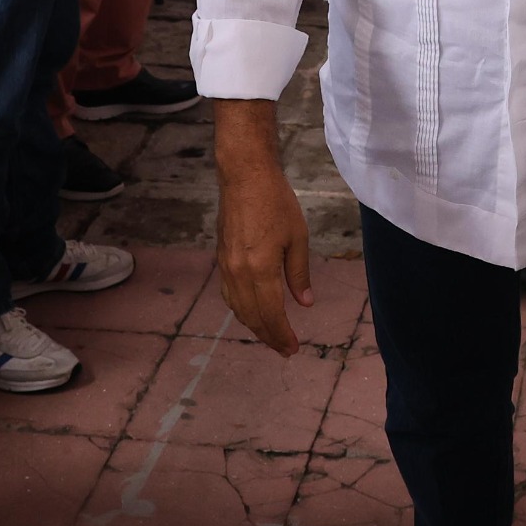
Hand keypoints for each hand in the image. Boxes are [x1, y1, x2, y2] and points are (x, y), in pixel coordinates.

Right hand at [216, 155, 312, 356]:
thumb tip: (305, 303)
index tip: (294, 348)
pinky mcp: (221, 259)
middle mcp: (239, 274)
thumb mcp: (298, 237)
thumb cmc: (277, 203)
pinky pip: (229, 295)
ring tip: (271, 335)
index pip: (271, 314)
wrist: (244, 177)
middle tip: (284, 349)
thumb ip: (299, 273)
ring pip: (238, 309)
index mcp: (260, 270)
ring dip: (254, 326)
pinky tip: (251, 311)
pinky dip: (240, 310)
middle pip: (252, 317)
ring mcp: (226, 267)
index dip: (282, 335)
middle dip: (269, 336)